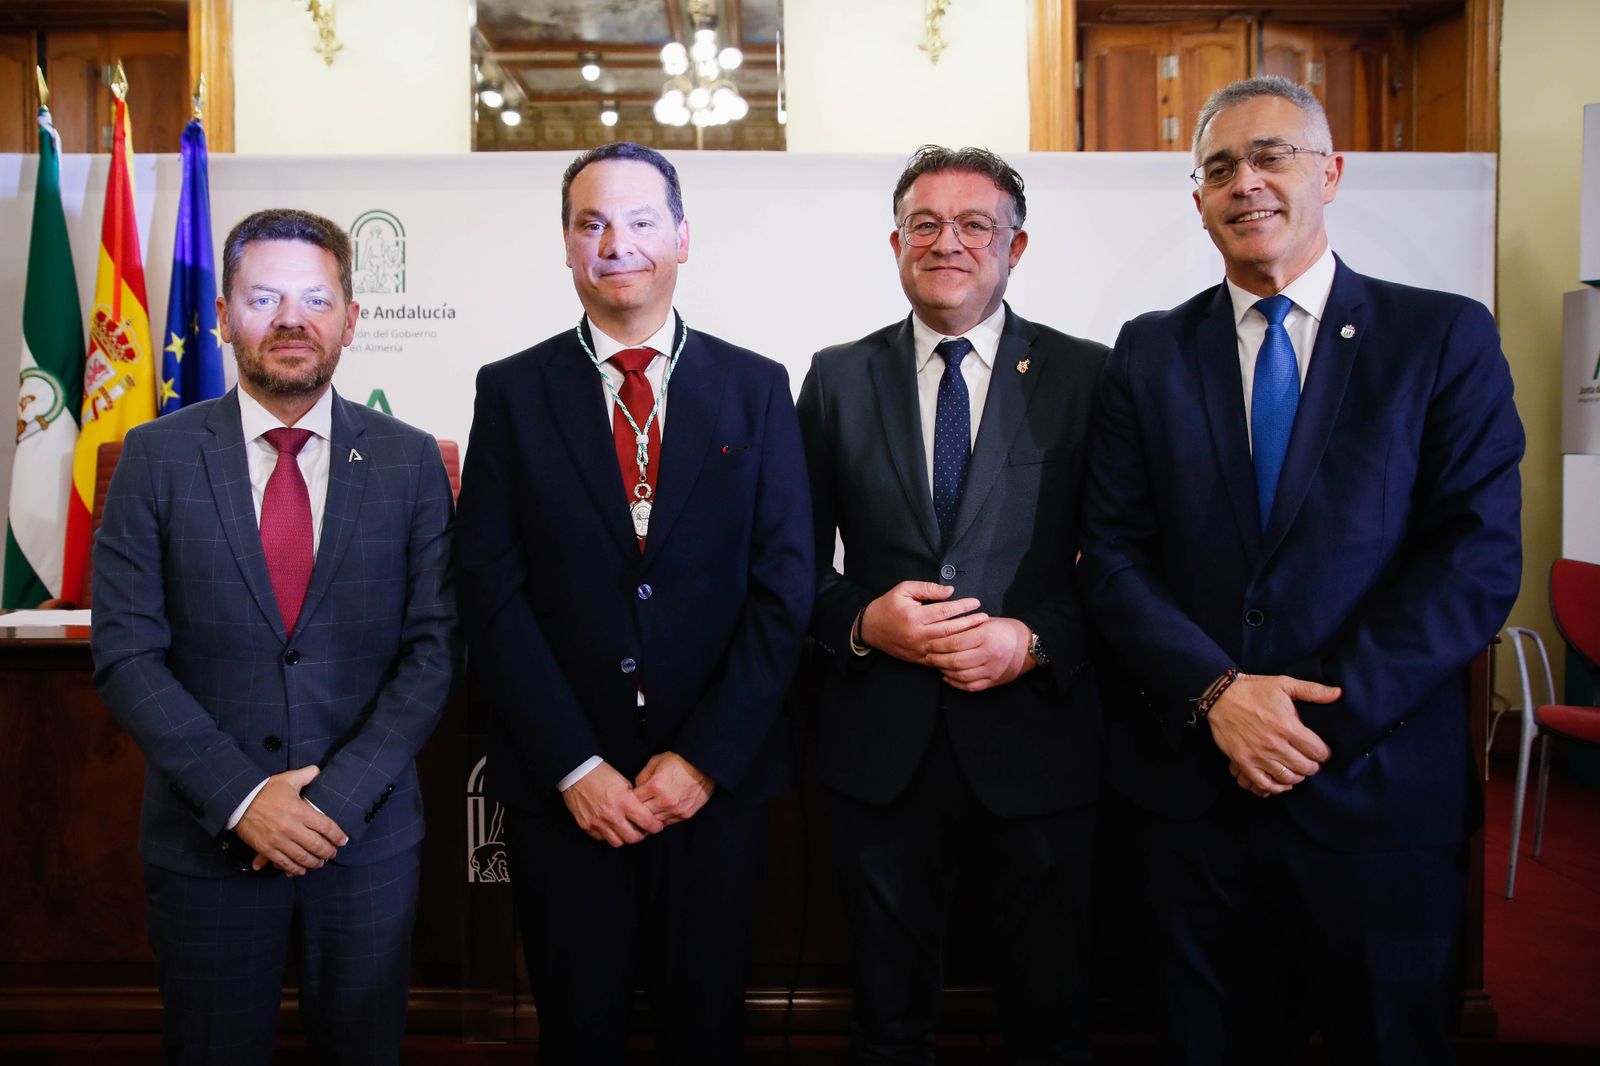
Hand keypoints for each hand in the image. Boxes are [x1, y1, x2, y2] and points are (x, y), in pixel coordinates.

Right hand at [235, 765, 348, 875]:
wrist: (238, 801)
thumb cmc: (265, 790)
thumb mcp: (287, 779)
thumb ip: (306, 775)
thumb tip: (318, 771)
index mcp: (300, 810)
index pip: (326, 826)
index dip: (337, 835)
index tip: (343, 840)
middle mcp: (291, 827)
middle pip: (316, 845)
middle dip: (327, 852)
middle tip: (332, 853)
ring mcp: (279, 840)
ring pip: (302, 857)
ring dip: (314, 862)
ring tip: (320, 863)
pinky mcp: (267, 849)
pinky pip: (284, 863)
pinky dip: (295, 869)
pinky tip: (301, 870)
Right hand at [561, 761, 663, 846]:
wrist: (576, 772)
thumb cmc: (601, 774)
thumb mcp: (624, 783)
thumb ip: (634, 800)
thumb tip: (642, 813)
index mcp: (624, 801)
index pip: (647, 822)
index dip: (656, 826)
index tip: (657, 826)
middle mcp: (612, 815)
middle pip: (633, 838)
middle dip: (641, 835)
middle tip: (642, 829)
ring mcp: (598, 822)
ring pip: (617, 842)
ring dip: (624, 837)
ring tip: (625, 829)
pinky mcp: (586, 826)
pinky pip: (602, 838)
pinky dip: (608, 835)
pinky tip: (610, 826)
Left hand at [633, 751, 716, 826]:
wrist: (704, 765)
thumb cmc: (679, 761)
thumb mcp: (656, 761)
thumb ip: (642, 776)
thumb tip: (636, 789)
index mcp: (656, 786)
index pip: (634, 801)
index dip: (630, 799)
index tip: (631, 797)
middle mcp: (665, 801)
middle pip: (642, 814)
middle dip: (638, 810)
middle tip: (637, 807)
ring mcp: (676, 810)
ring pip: (653, 822)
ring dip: (649, 817)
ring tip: (647, 811)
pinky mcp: (685, 815)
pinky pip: (666, 823)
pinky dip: (661, 819)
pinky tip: (659, 812)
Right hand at [859, 581, 986, 663]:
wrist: (870, 628)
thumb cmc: (888, 606)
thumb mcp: (904, 589)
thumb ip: (927, 588)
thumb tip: (950, 591)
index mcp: (914, 616)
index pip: (945, 611)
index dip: (962, 606)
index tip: (976, 602)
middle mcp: (917, 634)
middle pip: (950, 630)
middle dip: (970, 623)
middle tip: (985, 617)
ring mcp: (918, 649)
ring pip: (947, 646)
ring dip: (965, 639)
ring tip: (980, 632)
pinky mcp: (918, 659)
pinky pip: (940, 659)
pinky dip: (954, 654)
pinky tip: (966, 649)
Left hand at [925, 617, 1033, 691]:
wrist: (1030, 646)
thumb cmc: (1005, 630)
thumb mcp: (987, 622)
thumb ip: (966, 627)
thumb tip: (941, 631)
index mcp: (986, 636)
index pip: (955, 642)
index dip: (938, 644)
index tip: (929, 643)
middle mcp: (989, 654)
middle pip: (955, 661)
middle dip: (937, 659)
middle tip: (928, 656)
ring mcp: (992, 670)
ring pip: (961, 675)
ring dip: (945, 671)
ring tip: (937, 665)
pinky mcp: (994, 681)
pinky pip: (970, 686)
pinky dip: (956, 683)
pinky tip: (948, 677)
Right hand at [1206, 675, 1337, 796]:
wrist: (1220, 696)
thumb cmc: (1253, 690)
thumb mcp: (1284, 684)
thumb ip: (1313, 691)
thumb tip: (1338, 693)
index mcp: (1287, 726)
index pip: (1317, 751)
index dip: (1324, 753)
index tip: (1322, 751)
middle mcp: (1274, 744)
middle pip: (1305, 767)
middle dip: (1312, 766)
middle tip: (1311, 761)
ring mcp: (1258, 755)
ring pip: (1288, 778)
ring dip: (1297, 777)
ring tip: (1297, 770)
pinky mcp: (1243, 762)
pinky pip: (1264, 784)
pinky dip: (1276, 787)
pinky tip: (1281, 782)